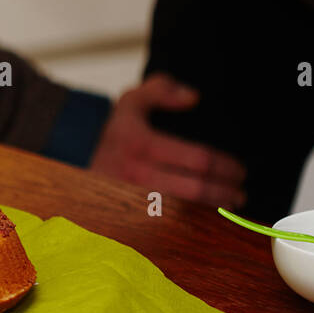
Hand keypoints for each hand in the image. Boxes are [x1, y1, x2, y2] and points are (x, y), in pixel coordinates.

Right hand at [89, 73, 246, 207]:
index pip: (197, 160)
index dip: (225, 167)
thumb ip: (162, 89)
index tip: (239, 170)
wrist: (72, 154)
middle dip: (224, 193)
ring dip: (210, 211)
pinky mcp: (127, 211)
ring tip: (228, 207)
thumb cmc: (112, 128)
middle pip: (195, 190)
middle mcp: (138, 173)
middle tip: (240, 193)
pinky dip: (188, 222)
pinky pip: (165, 222)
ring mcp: (132, 196)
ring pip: (182, 212)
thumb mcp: (132, 99)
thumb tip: (193, 98)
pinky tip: (202, 217)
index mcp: (142, 144)